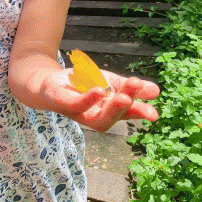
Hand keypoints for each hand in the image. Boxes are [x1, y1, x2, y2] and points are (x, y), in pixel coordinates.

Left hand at [38, 68, 159, 131]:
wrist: (45, 81)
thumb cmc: (80, 85)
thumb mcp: (108, 83)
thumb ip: (129, 88)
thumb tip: (156, 92)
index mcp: (107, 111)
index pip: (125, 114)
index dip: (139, 114)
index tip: (154, 114)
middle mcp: (93, 116)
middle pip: (111, 120)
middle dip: (126, 110)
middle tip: (138, 100)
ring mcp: (78, 113)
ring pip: (97, 119)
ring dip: (112, 110)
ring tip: (125, 97)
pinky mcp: (61, 103)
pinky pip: (76, 104)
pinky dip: (88, 100)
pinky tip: (100, 91)